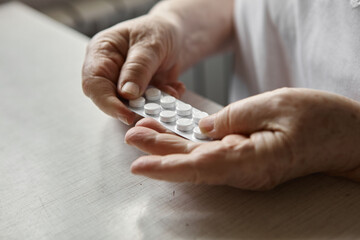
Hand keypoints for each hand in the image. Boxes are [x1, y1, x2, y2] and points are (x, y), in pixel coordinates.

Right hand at [82, 14, 185, 123]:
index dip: (108, 103)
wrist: (178, 34)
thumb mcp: (150, 45)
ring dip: (153, 104)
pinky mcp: (142, 93)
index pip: (94, 84)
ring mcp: (126, 84)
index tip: (127, 114)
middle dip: (134, 106)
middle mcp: (110, 71)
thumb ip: (138, 68)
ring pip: (132, 105)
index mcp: (102, 53)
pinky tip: (175, 88)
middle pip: (111, 99)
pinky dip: (165, 101)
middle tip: (155, 108)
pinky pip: (150, 105)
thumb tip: (127, 94)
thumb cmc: (159, 30)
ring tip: (171, 92)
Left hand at [125, 88, 359, 189]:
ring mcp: (245, 166)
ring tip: (144, 132)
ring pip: (199, 158)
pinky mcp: (246, 157)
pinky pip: (212, 153)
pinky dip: (190, 143)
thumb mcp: (278, 105)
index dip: (168, 165)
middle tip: (133, 137)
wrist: (347, 136)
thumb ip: (235, 117)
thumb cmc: (321, 120)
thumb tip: (203, 128)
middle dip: (160, 152)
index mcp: (253, 161)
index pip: (202, 166)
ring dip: (170, 147)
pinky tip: (174, 133)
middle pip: (194, 163)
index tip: (140, 164)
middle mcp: (245, 170)